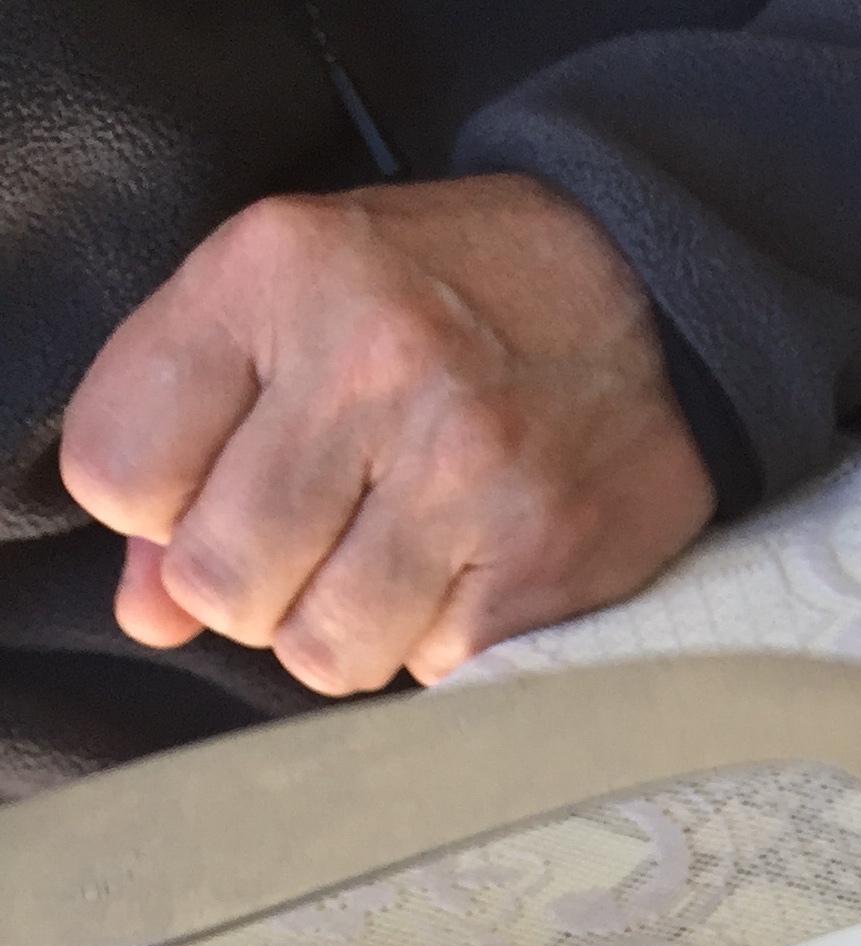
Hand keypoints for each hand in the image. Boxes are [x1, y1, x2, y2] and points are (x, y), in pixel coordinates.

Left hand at [59, 175, 717, 695]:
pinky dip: (436, 643)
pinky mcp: (539, 558)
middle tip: (313, 539)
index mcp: (277, 274)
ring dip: (344, 631)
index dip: (155, 510)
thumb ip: (195, 437)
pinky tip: (468, 572)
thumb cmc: (455, 301)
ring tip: (392, 561)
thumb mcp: (297, 307)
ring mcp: (465, 467)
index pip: (120, 469)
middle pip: (216, 582)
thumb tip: (146, 611)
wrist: (656, 301)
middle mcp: (371, 361)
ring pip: (318, 651)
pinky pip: (427, 671)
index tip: (213, 490)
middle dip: (251, 588)